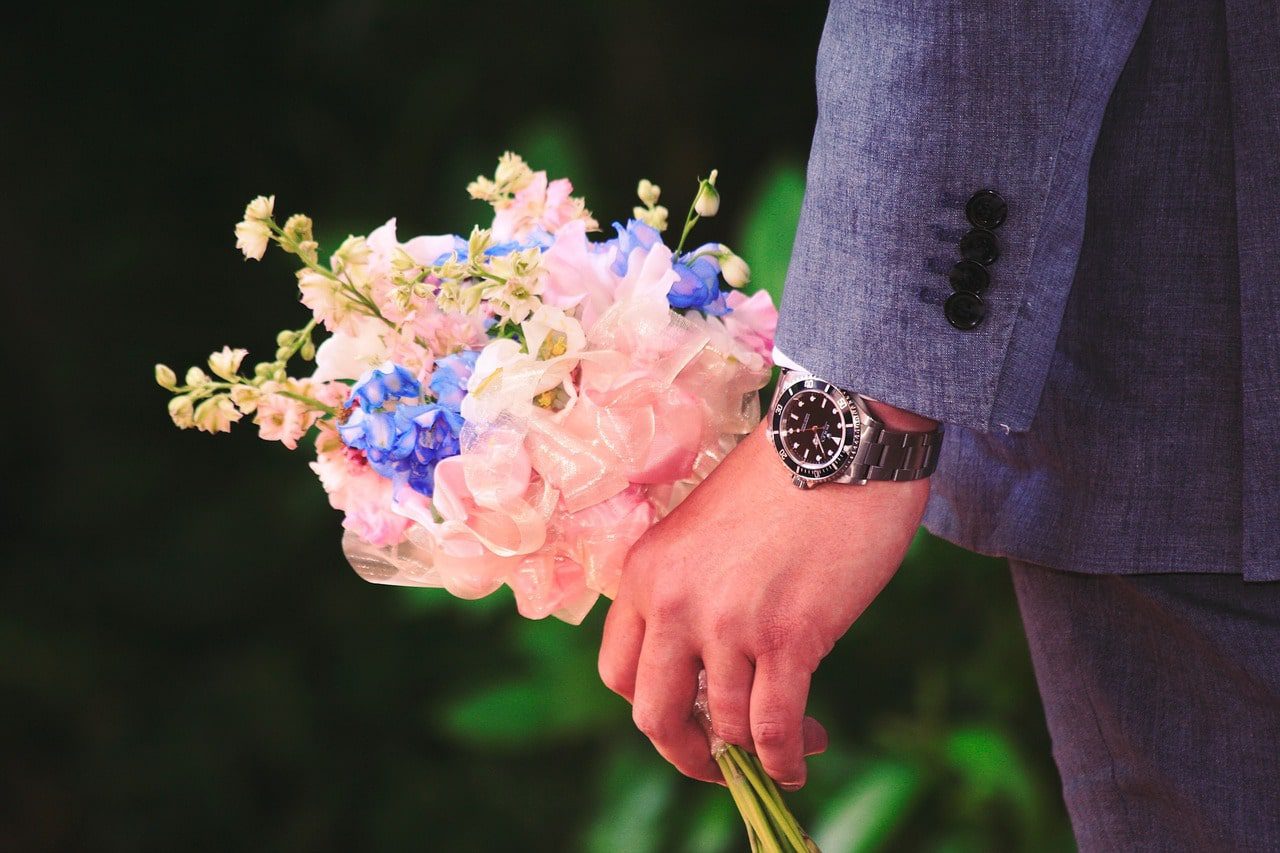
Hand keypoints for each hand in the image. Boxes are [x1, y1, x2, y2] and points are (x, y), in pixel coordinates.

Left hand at [598, 414, 930, 786]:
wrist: (838, 440)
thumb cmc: (781, 481)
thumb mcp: (702, 531)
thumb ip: (689, 591)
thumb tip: (707, 668)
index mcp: (645, 572)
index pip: (617, 672)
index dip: (651, 708)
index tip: (687, 717)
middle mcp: (673, 601)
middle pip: (654, 715)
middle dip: (688, 752)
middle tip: (721, 760)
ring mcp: (726, 622)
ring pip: (725, 727)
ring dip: (757, 752)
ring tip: (797, 740)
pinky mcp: (787, 636)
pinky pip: (773, 727)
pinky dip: (786, 759)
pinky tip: (802, 759)